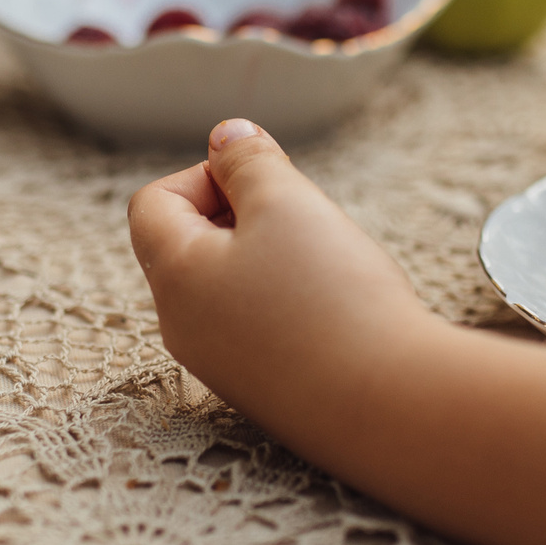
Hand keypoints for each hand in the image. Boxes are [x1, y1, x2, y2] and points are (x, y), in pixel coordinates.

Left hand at [128, 120, 436, 420]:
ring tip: (326, 268)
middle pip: (190, 245)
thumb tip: (223, 138)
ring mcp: (221, 368)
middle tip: (303, 221)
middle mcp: (182, 328)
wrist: (391, 406)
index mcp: (173, 276)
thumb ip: (246, 160)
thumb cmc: (333, 297)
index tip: (268, 186)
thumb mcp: (286, 201)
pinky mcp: (263, 395)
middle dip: (243, 217)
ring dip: (270, 260)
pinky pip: (258, 330)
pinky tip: (337, 312)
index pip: (154, 202)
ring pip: (227, 288)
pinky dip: (290, 306)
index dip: (208, 176)